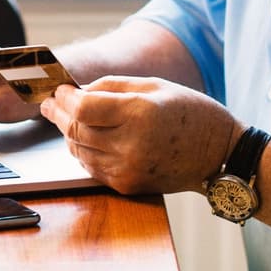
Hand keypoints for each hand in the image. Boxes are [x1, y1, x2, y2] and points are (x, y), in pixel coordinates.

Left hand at [38, 76, 241, 194]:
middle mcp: (131, 145)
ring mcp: (129, 169)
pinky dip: (83, 151)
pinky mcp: (128, 185)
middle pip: (77, 129)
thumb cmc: (191, 113)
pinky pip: (91, 167)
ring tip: (67, 119)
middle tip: (50, 104)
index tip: (59, 90)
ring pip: (79, 150)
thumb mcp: (154, 85)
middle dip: (59, 115)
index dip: (65, 99)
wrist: (220, 155)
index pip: (83, 108)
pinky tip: (85, 139)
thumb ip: (112, 85)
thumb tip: (77, 91)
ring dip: (69, 133)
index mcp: (140, 113)